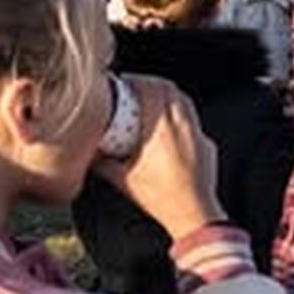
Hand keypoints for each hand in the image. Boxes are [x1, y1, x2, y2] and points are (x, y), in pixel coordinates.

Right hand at [94, 75, 224, 239]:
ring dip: (167, 95)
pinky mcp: (207, 143)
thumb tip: (86, 152)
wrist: (193, 213)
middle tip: (136, 89)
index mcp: (161, 128)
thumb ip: (101, 162)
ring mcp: (197, 133)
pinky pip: (193, 118)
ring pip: (184, 100)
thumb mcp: (122, 178)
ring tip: (151, 102)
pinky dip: (180, 112)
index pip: (151, 88)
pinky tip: (169, 125)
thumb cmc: (160, 197)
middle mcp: (183, 125)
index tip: (124, 83)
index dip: (136, 81)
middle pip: (170, 88)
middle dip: (151, 83)